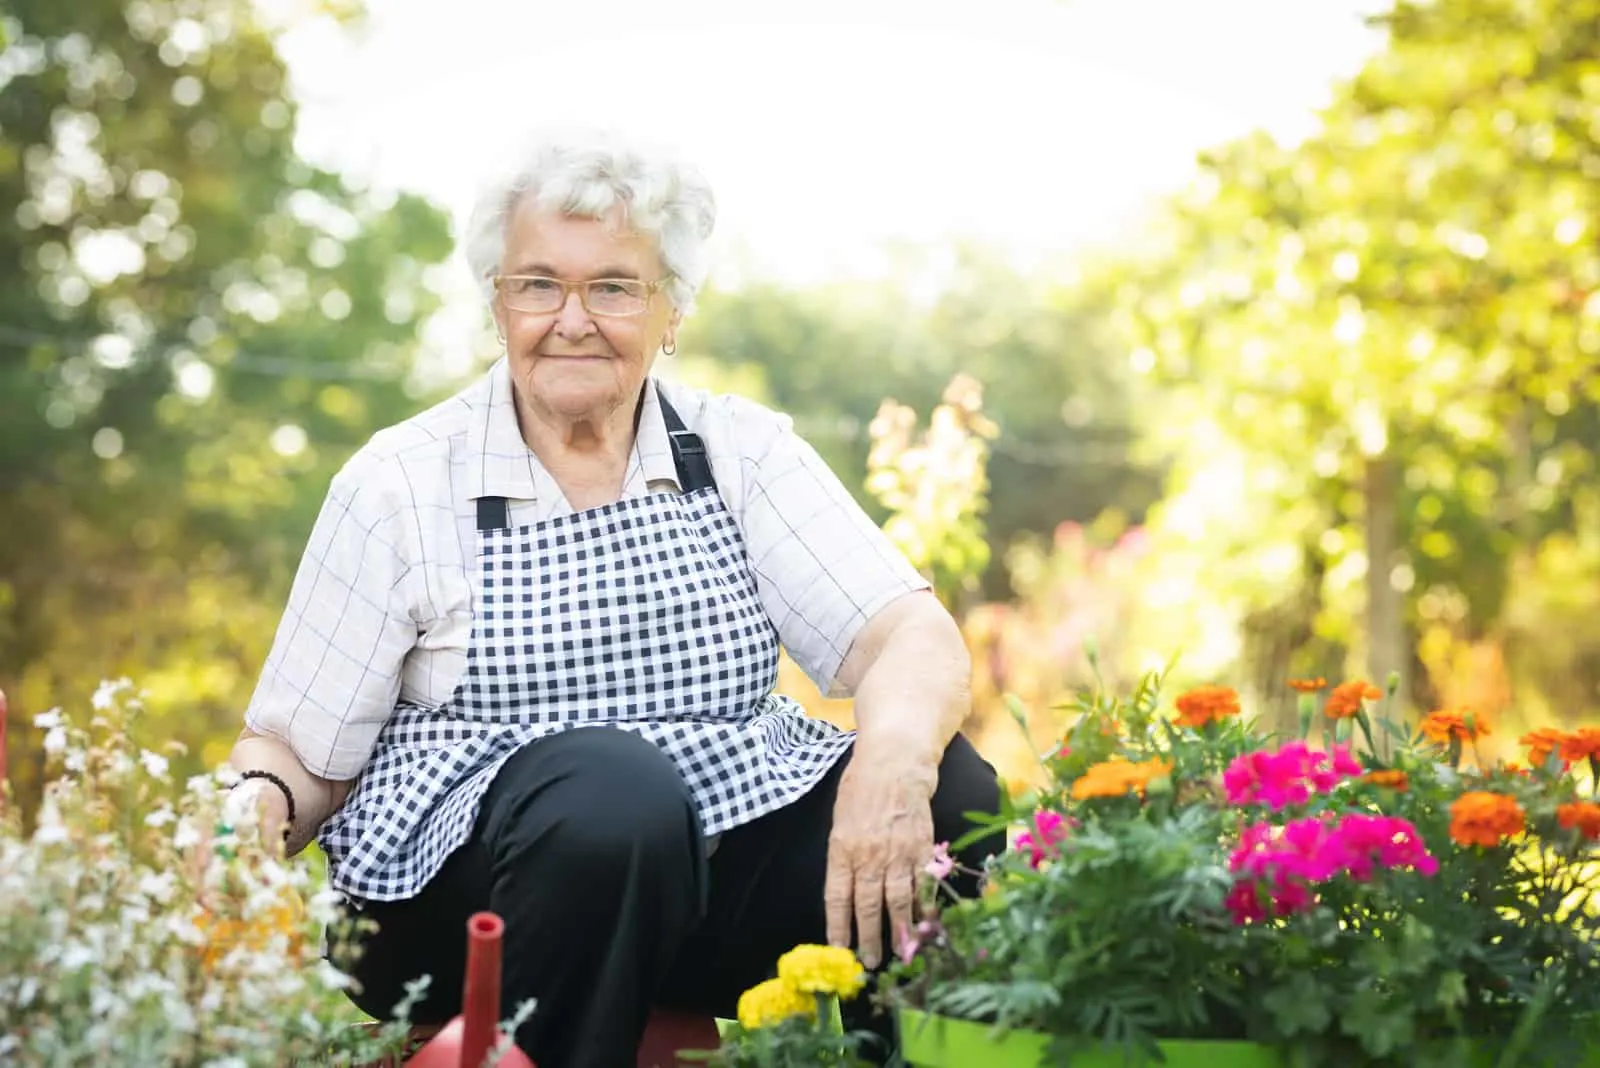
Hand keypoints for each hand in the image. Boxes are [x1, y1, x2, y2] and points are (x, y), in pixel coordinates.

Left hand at [824, 755, 935, 968]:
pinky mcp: (922, 849)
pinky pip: (922, 886)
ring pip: (897, 902)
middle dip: (868, 938)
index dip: (838, 926)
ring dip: (898, 931)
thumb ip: (842, 853)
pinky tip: (923, 924)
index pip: (837, 897)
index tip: (839, 950)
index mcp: (841, 847)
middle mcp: (868, 855)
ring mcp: (897, 853)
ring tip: (898, 953)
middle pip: (868, 906)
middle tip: (869, 963)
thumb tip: (846, 889)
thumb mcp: (840, 818)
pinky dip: (923, 908)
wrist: (897, 762)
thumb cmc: (862, 785)